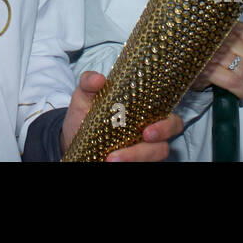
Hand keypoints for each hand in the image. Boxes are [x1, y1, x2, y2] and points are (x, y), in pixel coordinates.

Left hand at [61, 70, 184, 161]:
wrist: (72, 142)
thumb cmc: (84, 116)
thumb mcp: (83, 97)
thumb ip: (88, 83)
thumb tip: (99, 79)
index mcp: (143, 113)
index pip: (169, 118)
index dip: (167, 125)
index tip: (147, 131)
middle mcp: (148, 131)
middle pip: (170, 137)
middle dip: (161, 138)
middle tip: (143, 138)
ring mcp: (143, 149)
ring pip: (156, 154)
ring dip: (136, 157)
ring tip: (110, 159)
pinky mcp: (137, 160)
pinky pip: (143, 164)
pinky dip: (129, 162)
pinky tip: (109, 162)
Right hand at [190, 22, 242, 101]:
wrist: (170, 54)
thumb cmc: (199, 45)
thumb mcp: (224, 34)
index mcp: (228, 26)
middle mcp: (221, 37)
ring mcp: (213, 53)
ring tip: (238, 84)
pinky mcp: (205, 70)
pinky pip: (234, 83)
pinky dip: (241, 92)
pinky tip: (237, 94)